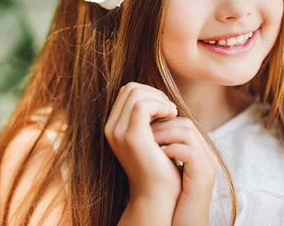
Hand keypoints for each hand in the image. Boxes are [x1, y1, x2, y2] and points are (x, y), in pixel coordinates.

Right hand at [105, 82, 181, 201]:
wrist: (158, 194)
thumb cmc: (159, 165)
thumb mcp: (150, 136)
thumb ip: (147, 117)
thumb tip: (155, 94)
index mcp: (113, 126)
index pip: (127, 92)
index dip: (149, 93)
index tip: (165, 108)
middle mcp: (111, 128)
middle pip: (130, 88)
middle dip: (154, 93)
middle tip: (170, 110)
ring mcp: (118, 132)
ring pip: (135, 93)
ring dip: (158, 98)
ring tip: (171, 113)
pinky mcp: (132, 137)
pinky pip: (142, 105)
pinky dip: (159, 105)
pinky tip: (171, 116)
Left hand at [151, 116, 218, 225]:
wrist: (186, 222)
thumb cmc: (175, 198)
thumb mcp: (170, 168)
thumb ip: (165, 151)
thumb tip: (145, 132)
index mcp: (199, 151)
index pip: (182, 122)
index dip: (161, 122)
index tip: (143, 127)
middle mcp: (206, 155)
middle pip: (185, 124)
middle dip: (161, 125)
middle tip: (143, 131)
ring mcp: (207, 165)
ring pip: (187, 133)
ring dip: (164, 135)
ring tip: (148, 141)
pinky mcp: (203, 176)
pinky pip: (190, 153)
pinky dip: (172, 150)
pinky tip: (159, 154)